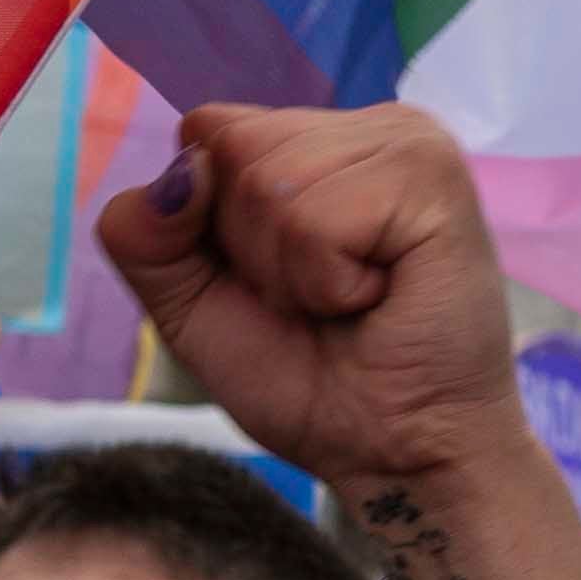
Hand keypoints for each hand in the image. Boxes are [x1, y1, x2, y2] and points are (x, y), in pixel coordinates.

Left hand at [98, 104, 580, 579]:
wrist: (392, 452)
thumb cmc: (309, 379)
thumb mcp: (187, 305)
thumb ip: (145, 233)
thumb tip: (184, 165)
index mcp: (317, 139)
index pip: (209, 129)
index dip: (213, 220)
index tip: (274, 278)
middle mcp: (367, 127)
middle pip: (233, 148)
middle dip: (252, 248)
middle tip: (319, 297)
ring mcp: (409, 143)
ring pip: (269, 181)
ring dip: (292, 271)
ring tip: (351, 300)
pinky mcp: (435, 178)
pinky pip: (315, 219)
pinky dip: (327, 282)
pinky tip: (378, 297)